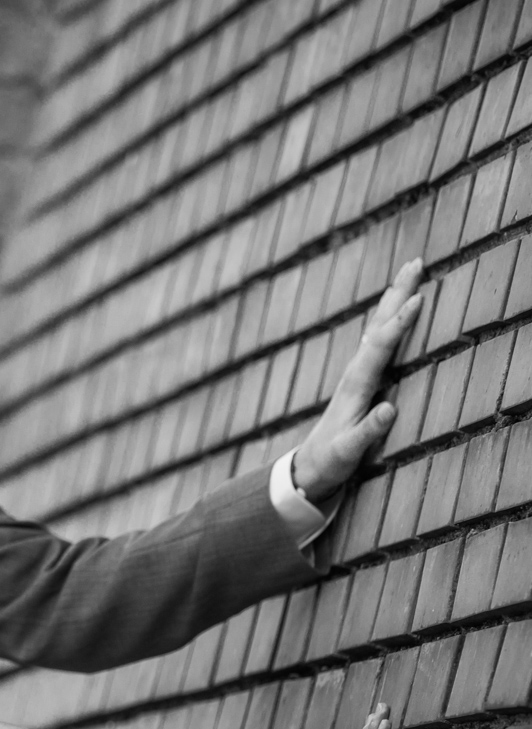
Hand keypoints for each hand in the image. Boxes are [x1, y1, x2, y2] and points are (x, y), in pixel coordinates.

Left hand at [293, 261, 425, 501]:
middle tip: (416, 262)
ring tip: (408, 274)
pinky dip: (387, 321)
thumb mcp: (350, 450)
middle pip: (378, 325)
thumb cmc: (331, 460)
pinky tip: (391, 311)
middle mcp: (354, 372)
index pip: (380, 346)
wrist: (309, 466)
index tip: (418, 298)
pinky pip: (377, 341)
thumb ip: (368, 431)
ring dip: (392, 300)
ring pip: (377, 328)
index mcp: (356, 385)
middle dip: (397, 293)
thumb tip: (389, 409)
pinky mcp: (359, 379)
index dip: (400, 323)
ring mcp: (356, 374)